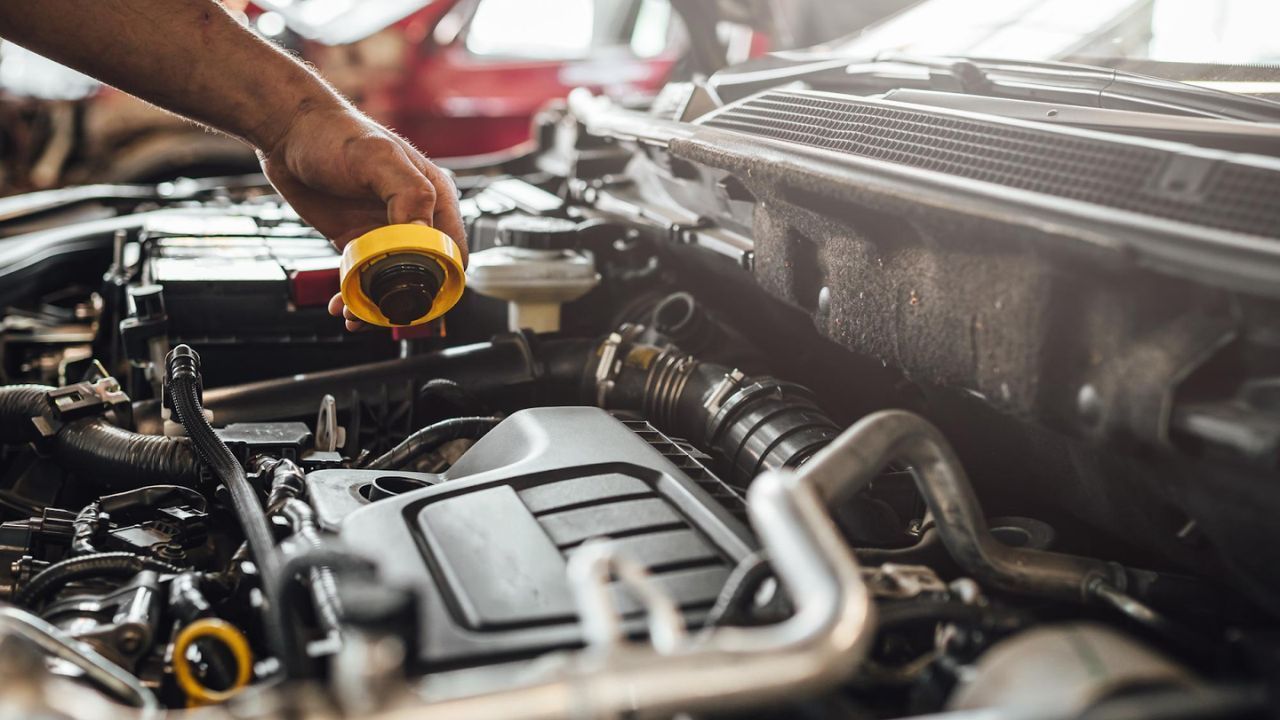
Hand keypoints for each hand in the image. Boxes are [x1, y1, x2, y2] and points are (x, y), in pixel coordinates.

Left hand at [258, 101, 466, 330]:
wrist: (288, 132)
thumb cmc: (334, 133)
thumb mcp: (376, 158)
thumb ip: (408, 193)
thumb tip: (423, 235)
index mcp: (434, 196)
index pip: (454, 250)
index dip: (442, 278)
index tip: (417, 295)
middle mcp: (416, 217)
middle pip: (426, 274)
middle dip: (406, 300)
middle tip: (380, 312)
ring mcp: (386, 231)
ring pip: (394, 282)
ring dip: (377, 304)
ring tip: (354, 314)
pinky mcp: (359, 240)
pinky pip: (366, 277)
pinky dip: (356, 296)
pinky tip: (341, 304)